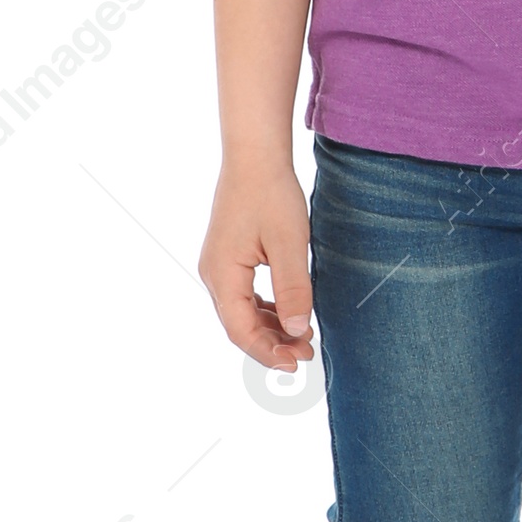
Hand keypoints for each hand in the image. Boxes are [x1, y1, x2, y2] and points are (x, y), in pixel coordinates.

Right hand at [198, 162, 314, 365]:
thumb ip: (293, 290)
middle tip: (307, 353)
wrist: (255, 157)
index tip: (296, 363)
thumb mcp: (290, 244)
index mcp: (223, 274)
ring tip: (303, 337)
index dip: (267, 352)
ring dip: (271, 328)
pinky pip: (244, 296)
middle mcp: (214, 274)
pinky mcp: (229, 258)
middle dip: (272, 344)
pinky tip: (290, 314)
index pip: (240, 330)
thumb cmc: (272, 194)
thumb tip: (296, 331)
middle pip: (239, 325)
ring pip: (242, 312)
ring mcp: (219, 266)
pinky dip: (266, 310)